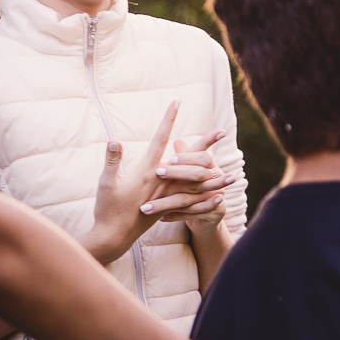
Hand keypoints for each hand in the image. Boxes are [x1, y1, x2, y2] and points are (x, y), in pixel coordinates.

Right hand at [82, 105, 232, 263]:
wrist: (114, 237)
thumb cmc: (107, 209)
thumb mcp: (106, 183)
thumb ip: (112, 161)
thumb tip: (114, 141)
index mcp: (147, 171)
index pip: (160, 139)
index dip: (168, 119)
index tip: (177, 102)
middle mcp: (163, 181)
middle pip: (189, 159)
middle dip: (206, 143)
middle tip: (222, 130)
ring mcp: (168, 196)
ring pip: (197, 183)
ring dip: (216, 177)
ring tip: (234, 173)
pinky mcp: (170, 208)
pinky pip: (193, 202)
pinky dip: (207, 198)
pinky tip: (220, 196)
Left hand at [157, 135, 236, 233]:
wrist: (208, 215)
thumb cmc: (194, 187)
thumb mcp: (190, 170)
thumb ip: (186, 156)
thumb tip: (178, 140)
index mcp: (211, 166)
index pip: (204, 157)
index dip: (188, 157)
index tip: (171, 158)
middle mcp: (217, 180)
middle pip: (199, 174)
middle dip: (179, 173)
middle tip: (158, 171)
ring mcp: (218, 197)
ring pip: (190, 198)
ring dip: (167, 202)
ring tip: (147, 206)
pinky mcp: (216, 214)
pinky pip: (192, 215)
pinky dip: (175, 216)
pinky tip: (160, 218)